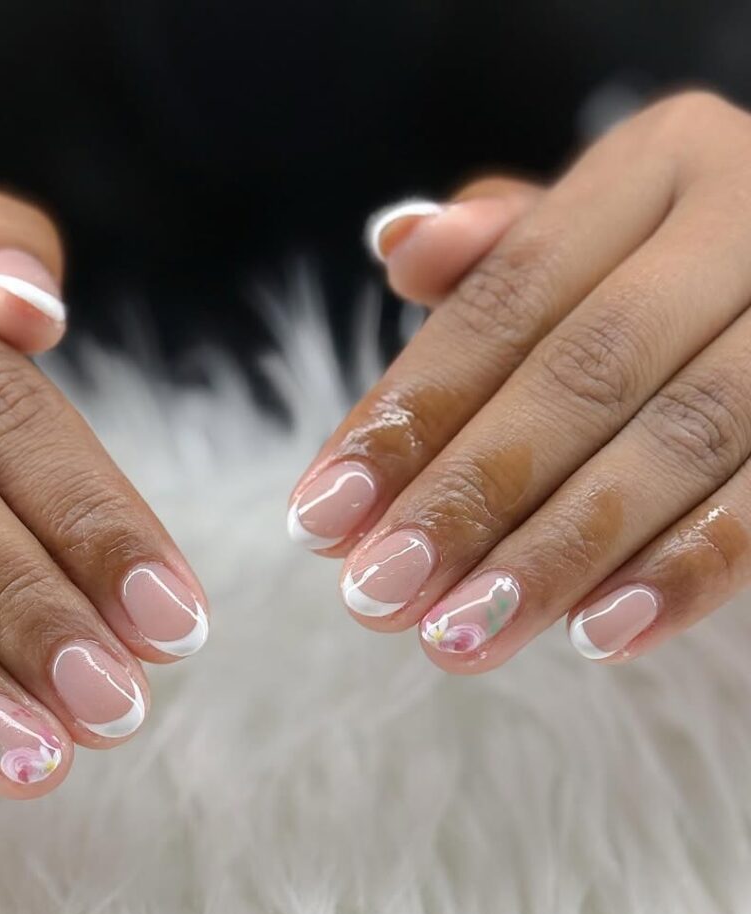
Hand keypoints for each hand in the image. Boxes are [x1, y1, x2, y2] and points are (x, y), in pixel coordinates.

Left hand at [290, 90, 750, 671]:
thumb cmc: (662, 274)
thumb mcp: (585, 244)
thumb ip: (495, 257)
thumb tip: (398, 244)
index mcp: (659, 163)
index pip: (502, 301)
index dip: (406, 413)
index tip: (319, 517)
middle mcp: (747, 215)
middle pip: (581, 373)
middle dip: (467, 495)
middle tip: (376, 593)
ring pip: (677, 442)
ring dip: (555, 554)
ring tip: (460, 636)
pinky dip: (684, 572)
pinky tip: (595, 636)